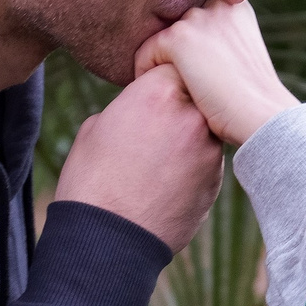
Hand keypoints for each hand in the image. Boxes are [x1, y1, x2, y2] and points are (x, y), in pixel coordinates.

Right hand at [53, 64, 223, 251]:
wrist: (106, 240)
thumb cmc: (90, 181)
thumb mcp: (95, 127)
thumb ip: (128, 106)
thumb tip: (141, 107)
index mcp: (157, 93)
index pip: (173, 65)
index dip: (159, 79)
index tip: (148, 95)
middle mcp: (192, 117)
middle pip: (195, 95)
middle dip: (179, 106)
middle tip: (154, 126)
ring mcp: (209, 151)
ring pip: (203, 129)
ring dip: (186, 137)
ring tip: (155, 161)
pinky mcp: (215, 182)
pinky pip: (206, 162)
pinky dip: (190, 167)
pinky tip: (164, 183)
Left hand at [133, 0, 298, 146]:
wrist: (261, 115)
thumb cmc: (252, 99)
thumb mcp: (240, 57)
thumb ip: (218, 40)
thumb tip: (189, 47)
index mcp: (235, 6)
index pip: (196, 18)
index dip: (191, 47)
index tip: (198, 73)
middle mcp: (217, 4)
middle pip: (177, 27)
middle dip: (175, 53)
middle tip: (183, 84)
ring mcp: (198, 18)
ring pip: (160, 39)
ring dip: (161, 63)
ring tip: (172, 89)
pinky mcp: (179, 37)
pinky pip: (146, 53)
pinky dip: (146, 73)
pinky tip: (163, 93)